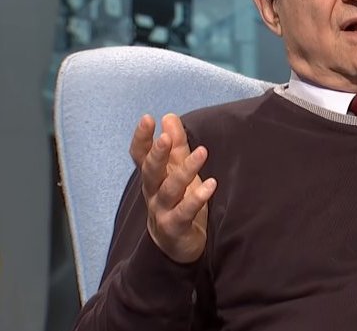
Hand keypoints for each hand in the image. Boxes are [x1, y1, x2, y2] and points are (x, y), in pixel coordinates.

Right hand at [129, 113, 216, 263]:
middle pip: (151, 171)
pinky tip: (210, 185)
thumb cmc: (178, 201)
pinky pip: (185, 212)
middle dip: (157, 154)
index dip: (142, 138)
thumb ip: (176, 146)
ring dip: (185, 170)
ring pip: (170, 189)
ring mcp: (162, 210)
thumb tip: (169, 117)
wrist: (177, 245)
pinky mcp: (175, 227)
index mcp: (153, 176)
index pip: (140, 155)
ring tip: (202, 152)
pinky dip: (197, 198)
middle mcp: (153, 192)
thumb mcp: (177, 171)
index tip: (148, 119)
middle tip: (165, 138)